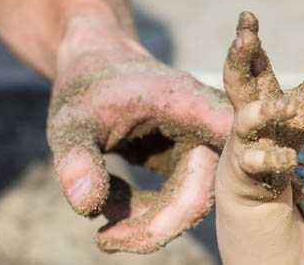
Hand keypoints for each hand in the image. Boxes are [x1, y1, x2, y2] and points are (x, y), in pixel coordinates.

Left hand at [46, 21, 232, 253]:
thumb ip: (76, 159)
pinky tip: (112, 203)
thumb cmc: (86, 86)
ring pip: (193, 201)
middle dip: (158, 226)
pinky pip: (178, 200)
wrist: (98, 65)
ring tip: (103, 229)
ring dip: (150, 225)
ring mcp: (200, 143)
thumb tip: (86, 207)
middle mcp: (204, 123)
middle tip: (105, 239)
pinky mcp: (190, 160)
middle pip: (204, 188)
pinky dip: (146, 215)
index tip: (205, 206)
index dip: (233, 167)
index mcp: (185, 101)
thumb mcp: (70, 121)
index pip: (225, 135)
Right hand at [221, 11, 303, 201]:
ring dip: (267, 110)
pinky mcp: (248, 168)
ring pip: (248, 119)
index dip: (247, 37)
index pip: (251, 60)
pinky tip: (290, 158)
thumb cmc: (275, 136)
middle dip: (238, 58)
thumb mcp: (301, 110)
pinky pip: (259, 162)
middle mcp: (246, 110)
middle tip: (244, 38)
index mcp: (257, 92)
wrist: (252, 187)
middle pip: (235, 80)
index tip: (247, 15)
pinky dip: (275, 158)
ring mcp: (244, 139)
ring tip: (288, 105)